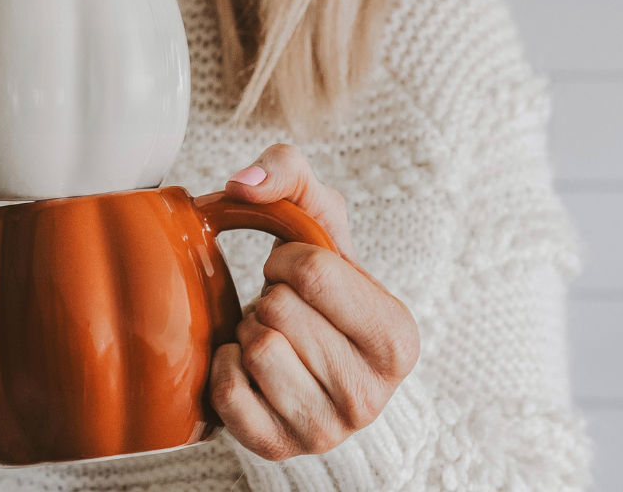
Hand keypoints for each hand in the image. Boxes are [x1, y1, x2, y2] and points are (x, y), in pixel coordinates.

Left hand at [209, 144, 419, 459]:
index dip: (287, 261)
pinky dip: (224, 368)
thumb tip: (242, 183)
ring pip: (255, 351)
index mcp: (399, 339)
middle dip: (268, 300)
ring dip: (248, 333)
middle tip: (285, 314)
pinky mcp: (277, 448)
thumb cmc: (318, 290)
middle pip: (279, 312)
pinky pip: (227, 393)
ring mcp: (326, 430)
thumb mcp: (317, 220)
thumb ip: (289, 174)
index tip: (295, 276)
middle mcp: (371, 396)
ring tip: (271, 338)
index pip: (313, 273)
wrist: (304, 360)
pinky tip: (247, 367)